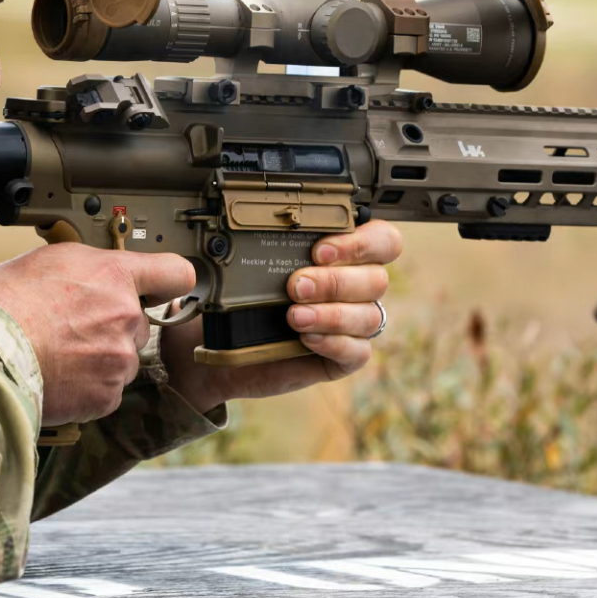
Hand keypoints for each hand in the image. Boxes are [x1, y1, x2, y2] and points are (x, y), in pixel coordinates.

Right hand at [0, 244, 196, 425]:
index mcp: (114, 275)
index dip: (168, 281)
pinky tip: (58, 376)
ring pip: (122, 359)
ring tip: (58, 354)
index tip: (161, 287)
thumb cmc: (1, 305)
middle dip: (113, 326)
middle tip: (72, 328)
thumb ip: (85, 266)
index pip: (175, 273)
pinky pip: (107, 390)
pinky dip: (87, 388)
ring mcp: (119, 358)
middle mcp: (126, 315)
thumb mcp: (45, 261)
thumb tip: (92, 273)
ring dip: (100, 359)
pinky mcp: (106, 395)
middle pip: (139, 323)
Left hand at [163, 220, 403, 412]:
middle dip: (335, 280)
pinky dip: (334, 343)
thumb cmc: (237, 297)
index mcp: (343, 253)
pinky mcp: (343, 357)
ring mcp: (351, 323)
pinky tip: (307, 339)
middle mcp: (354, 286)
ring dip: (332, 314)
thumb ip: (258, 251)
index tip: (320, 250)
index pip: (381, 240)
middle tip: (295, 285)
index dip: (361, 242)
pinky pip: (358, 351)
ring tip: (293, 316)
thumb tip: (235, 247)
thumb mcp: (246, 267)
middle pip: (377, 278)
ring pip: (369, 315)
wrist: (214, 343)